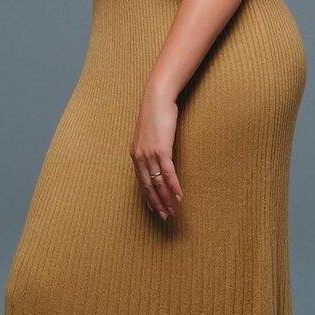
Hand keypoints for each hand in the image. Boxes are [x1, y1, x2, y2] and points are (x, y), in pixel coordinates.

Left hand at [129, 84, 184, 219]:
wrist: (157, 98)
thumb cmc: (155, 113)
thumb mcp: (149, 133)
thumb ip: (150, 146)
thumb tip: (157, 154)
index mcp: (135, 154)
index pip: (141, 182)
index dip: (148, 197)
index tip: (154, 208)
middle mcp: (140, 157)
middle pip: (148, 186)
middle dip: (157, 202)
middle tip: (165, 216)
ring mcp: (150, 154)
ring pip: (158, 183)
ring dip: (167, 198)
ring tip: (173, 210)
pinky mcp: (161, 150)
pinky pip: (168, 174)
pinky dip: (174, 187)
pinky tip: (179, 196)